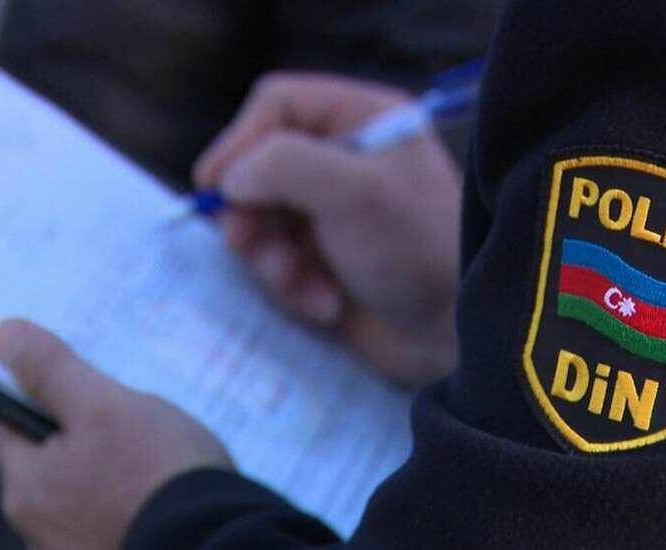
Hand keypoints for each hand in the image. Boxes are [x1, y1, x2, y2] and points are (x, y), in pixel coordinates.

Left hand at [0, 319, 232, 549]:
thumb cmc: (159, 470)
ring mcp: (78, 546)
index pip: (15, 426)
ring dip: (114, 469)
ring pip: (88, 487)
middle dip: (90, 435)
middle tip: (136, 423)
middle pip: (55, 458)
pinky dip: (133, 498)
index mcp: (28, 487)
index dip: (52, 398)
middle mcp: (40, 527)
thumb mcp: (105, 405)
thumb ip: (53, 371)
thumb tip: (5, 334)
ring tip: (158, 458)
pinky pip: (114, 513)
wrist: (212, 538)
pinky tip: (165, 490)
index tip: (91, 391)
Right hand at [194, 73, 461, 387]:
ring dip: (271, 258)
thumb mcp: (353, 192)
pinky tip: (325, 305)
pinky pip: (276, 261)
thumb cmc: (413, 249)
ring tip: (300, 283)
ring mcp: (329, 211)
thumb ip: (282, 166)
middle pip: (257, 165)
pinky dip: (291, 286)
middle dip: (252, 213)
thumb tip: (230, 179)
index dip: (239, 140)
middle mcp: (341, 159)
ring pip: (259, 218)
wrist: (451, 332)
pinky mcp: (321, 258)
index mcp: (360, 120)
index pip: (276, 105)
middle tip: (249, 247)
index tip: (214, 186)